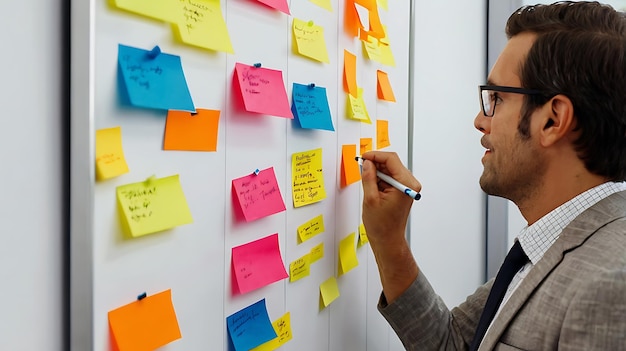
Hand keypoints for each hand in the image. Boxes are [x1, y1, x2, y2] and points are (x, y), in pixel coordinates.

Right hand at [360, 151, 420, 302]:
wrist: (388, 240)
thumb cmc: (382, 225)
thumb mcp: (370, 199)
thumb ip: (369, 178)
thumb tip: (367, 164)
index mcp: (405, 184)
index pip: (391, 159)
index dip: (375, 155)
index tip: (363, 157)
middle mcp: (409, 184)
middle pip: (391, 163)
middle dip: (375, 163)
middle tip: (361, 167)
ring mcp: (406, 187)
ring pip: (390, 170)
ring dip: (377, 172)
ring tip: (366, 182)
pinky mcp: (402, 191)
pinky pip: (390, 178)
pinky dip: (379, 178)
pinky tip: (372, 187)